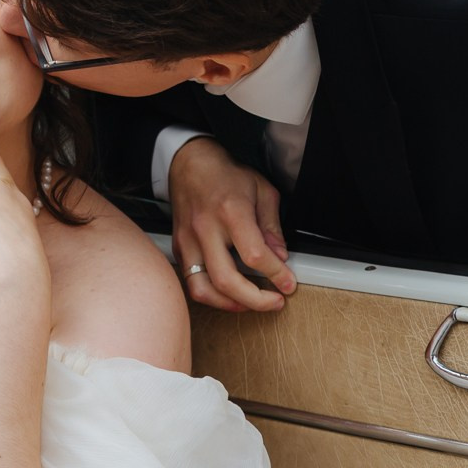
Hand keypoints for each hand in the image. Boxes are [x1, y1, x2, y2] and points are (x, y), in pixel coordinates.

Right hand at [166, 137, 295, 312]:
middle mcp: (206, 229)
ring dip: (230, 304)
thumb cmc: (225, 174)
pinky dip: (212, 295)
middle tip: (274, 302)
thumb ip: (271, 227)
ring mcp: (188, 241)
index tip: (288, 283)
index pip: (254, 254)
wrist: (190, 163)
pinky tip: (229, 295)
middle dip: (256, 300)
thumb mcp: (261, 190)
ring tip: (251, 304)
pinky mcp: (180, 248)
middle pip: (227, 280)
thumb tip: (279, 256)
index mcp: (231, 212)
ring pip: (204, 289)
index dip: (275, 274)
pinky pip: (192, 283)